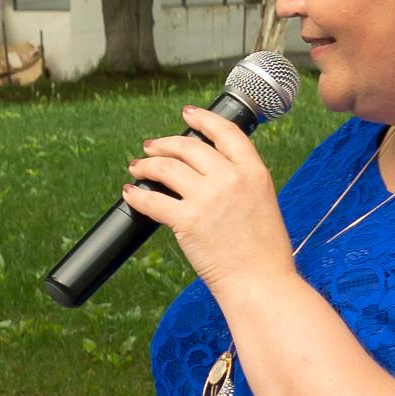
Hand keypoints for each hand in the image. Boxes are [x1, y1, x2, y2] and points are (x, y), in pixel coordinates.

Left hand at [122, 106, 291, 299]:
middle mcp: (230, 178)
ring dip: (147, 165)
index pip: (225, 132)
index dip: (203, 119)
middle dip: (165, 144)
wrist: (261, 282)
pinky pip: (152, 201)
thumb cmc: (264, 252)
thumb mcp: (263, 203)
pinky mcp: (186, 220)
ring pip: (166, 168)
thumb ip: (242, 182)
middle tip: (151, 146)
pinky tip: (130, 193)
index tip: (188, 113)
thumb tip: (212, 173)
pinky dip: (136, 195)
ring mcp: (207, 198)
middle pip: (189, 147)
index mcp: (254, 172)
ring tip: (137, 167)